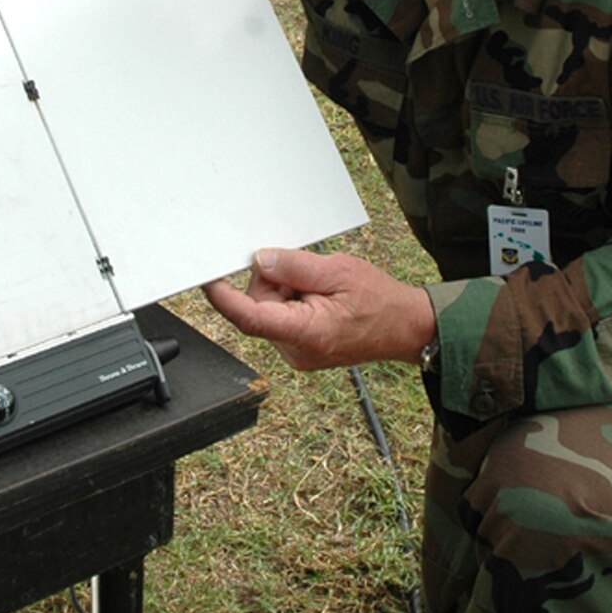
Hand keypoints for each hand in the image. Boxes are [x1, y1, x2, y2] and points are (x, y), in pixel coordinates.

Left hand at [204, 247, 435, 372]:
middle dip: (274, 282)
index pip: (249, 318)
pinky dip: (293, 300)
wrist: (403, 326)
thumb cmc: (379, 301)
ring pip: (268, 310)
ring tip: (321, 289)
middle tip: (308, 274)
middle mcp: (295, 350)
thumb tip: (260, 260)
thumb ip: (295, 267)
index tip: (208, 279)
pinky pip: (280, 316)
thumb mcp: (338, 271)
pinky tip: (320, 299)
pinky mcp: (298, 348)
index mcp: (305, 333)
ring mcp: (296, 352)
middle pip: (258, 307)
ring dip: (286, 291)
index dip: (223, 297)